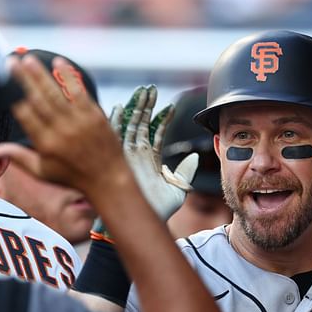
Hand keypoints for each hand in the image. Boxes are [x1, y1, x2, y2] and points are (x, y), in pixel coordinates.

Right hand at [0, 55, 125, 199]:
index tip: (4, 85)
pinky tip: (59, 62)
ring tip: (29, 59)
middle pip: (38, 99)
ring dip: (41, 74)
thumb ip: (19, 158)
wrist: (109, 179)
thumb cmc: (73, 177)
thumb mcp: (43, 172)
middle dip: (23, 79)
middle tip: (11, 62)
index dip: (14, 100)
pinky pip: (79, 91)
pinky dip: (68, 76)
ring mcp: (79, 121)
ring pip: (57, 93)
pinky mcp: (95, 115)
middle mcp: (61, 130)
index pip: (25, 116)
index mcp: (46, 144)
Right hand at [90, 85, 197, 242]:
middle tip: (151, 89)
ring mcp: (126, 156)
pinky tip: (120, 106)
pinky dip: (116, 122)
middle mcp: (137, 154)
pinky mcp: (118, 159)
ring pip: (130, 126)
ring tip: (141, 92)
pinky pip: (115, 137)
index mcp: (151, 159)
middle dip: (146, 106)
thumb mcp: (178, 189)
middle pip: (141, 124)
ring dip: (134, 109)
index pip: (156, 133)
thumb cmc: (158, 211)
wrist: (142, 222)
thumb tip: (195, 158)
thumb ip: (186, 172)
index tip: (170, 105)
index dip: (162, 119)